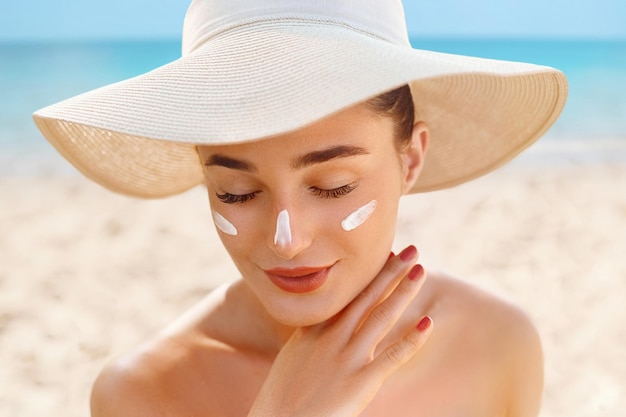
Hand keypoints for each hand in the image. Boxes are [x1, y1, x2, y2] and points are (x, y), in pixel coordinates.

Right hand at [248, 245, 432, 416]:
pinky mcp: (360, 382)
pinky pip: (392, 356)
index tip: (384, 255)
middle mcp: (332, 338)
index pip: (346, 295)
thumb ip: (311, 338)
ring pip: (381, 316)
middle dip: (390, 272)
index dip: (367, 275)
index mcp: (314, 330)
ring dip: (403, 291)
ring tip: (421, 270)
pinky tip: (428, 323)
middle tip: (411, 251)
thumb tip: (323, 327)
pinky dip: (412, 339)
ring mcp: (347, 358)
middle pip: (366, 297)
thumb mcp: (293, 357)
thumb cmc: (282, 396)